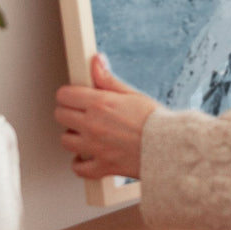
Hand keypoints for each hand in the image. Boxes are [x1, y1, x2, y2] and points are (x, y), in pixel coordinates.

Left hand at [54, 53, 160, 180]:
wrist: (170, 147)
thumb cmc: (155, 121)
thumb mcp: (131, 94)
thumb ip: (108, 79)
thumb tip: (96, 61)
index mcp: (100, 104)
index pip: (65, 95)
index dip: (69, 94)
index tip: (74, 96)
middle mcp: (93, 125)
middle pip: (60, 116)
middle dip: (68, 112)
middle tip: (80, 113)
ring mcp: (95, 147)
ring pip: (65, 141)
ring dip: (73, 136)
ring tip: (85, 133)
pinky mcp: (102, 166)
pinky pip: (78, 168)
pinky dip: (80, 163)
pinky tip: (87, 156)